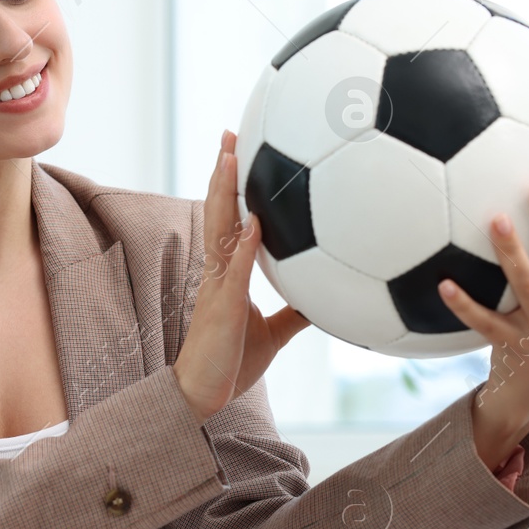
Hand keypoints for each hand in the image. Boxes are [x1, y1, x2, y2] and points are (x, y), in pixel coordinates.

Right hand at [173, 130, 312, 422]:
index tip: (235, 152)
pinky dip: (244, 246)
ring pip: (219, 230)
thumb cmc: (231, 364)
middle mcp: (219, 272)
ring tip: (231, 158)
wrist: (204, 395)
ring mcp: (218, 287)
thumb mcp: (273, 334)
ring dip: (225, 194)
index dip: (230, 186)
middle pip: (218, 211)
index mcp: (228, 274)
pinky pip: (234, 272)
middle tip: (229, 134)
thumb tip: (323, 300)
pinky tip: (257, 224)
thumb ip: (294, 312)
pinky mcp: (223, 308)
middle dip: (222, 172)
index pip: (229, 219)